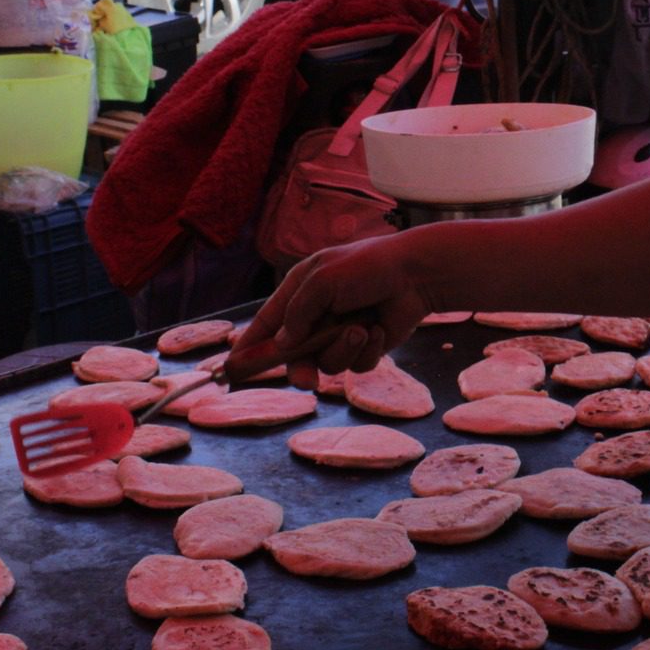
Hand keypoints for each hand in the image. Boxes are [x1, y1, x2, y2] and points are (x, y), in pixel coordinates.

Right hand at [224, 233, 439, 385]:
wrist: (417, 274)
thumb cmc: (368, 267)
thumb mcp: (323, 281)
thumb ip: (297, 312)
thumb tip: (282, 344)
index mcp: (301, 289)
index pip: (267, 322)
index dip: (250, 346)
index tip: (232, 369)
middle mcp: (318, 313)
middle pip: (294, 355)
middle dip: (300, 369)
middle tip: (306, 382)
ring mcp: (341, 331)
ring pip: (327, 363)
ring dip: (342, 349)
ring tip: (360, 327)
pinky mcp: (366, 345)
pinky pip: (356, 364)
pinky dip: (367, 349)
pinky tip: (379, 328)